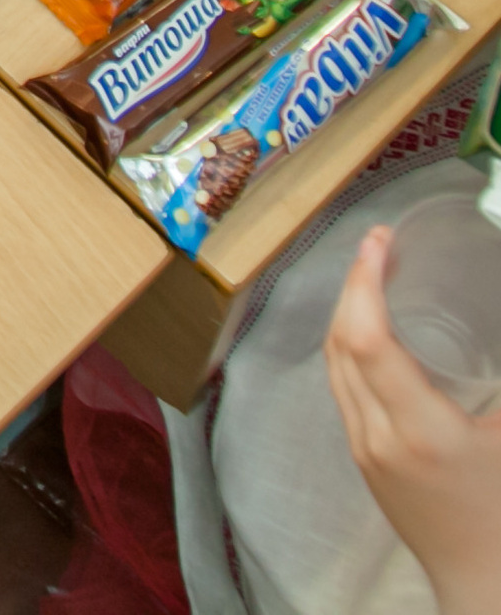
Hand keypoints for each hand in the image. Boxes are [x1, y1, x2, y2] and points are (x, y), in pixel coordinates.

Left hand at [324, 224, 500, 614]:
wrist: (488, 588)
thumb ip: (497, 378)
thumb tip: (491, 312)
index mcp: (421, 432)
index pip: (367, 338)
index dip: (366, 280)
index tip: (381, 240)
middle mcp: (379, 437)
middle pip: (342, 341)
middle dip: (355, 284)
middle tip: (381, 246)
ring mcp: (365, 450)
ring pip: (335, 362)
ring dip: (348, 310)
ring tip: (375, 275)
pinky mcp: (364, 461)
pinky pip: (342, 386)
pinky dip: (350, 344)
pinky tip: (371, 328)